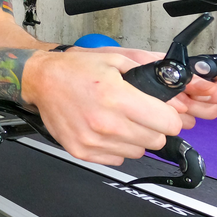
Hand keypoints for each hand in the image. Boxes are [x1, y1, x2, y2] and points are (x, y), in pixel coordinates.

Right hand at [21, 50, 181, 165]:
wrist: (41, 81)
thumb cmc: (75, 69)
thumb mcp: (114, 58)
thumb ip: (147, 70)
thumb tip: (176, 85)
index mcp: (116, 97)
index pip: (168, 123)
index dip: (169, 115)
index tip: (162, 110)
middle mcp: (106, 123)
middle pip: (156, 140)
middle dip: (153, 126)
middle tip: (138, 113)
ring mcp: (93, 141)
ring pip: (138, 151)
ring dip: (135, 137)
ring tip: (117, 119)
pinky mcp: (82, 152)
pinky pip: (117, 158)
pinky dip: (116, 146)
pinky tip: (104, 128)